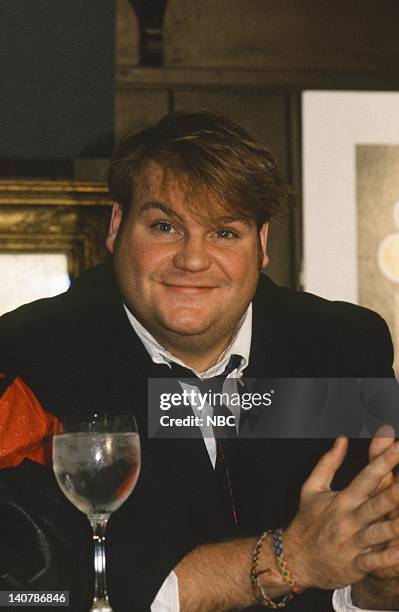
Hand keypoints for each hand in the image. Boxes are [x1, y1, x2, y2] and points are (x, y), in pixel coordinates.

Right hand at [284, 436, 398, 589]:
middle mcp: (348, 520)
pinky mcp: (354, 565)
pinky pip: (373, 562)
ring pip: (377, 533)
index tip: (398, 447)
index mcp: (342, 500)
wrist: (294, 559)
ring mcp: (351, 543)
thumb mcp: (312, 488)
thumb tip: (342, 439)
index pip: (366, 477)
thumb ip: (328, 462)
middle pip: (375, 504)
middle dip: (394, 494)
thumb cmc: (307, 522)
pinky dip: (386, 559)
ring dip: (394, 527)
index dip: (383, 462)